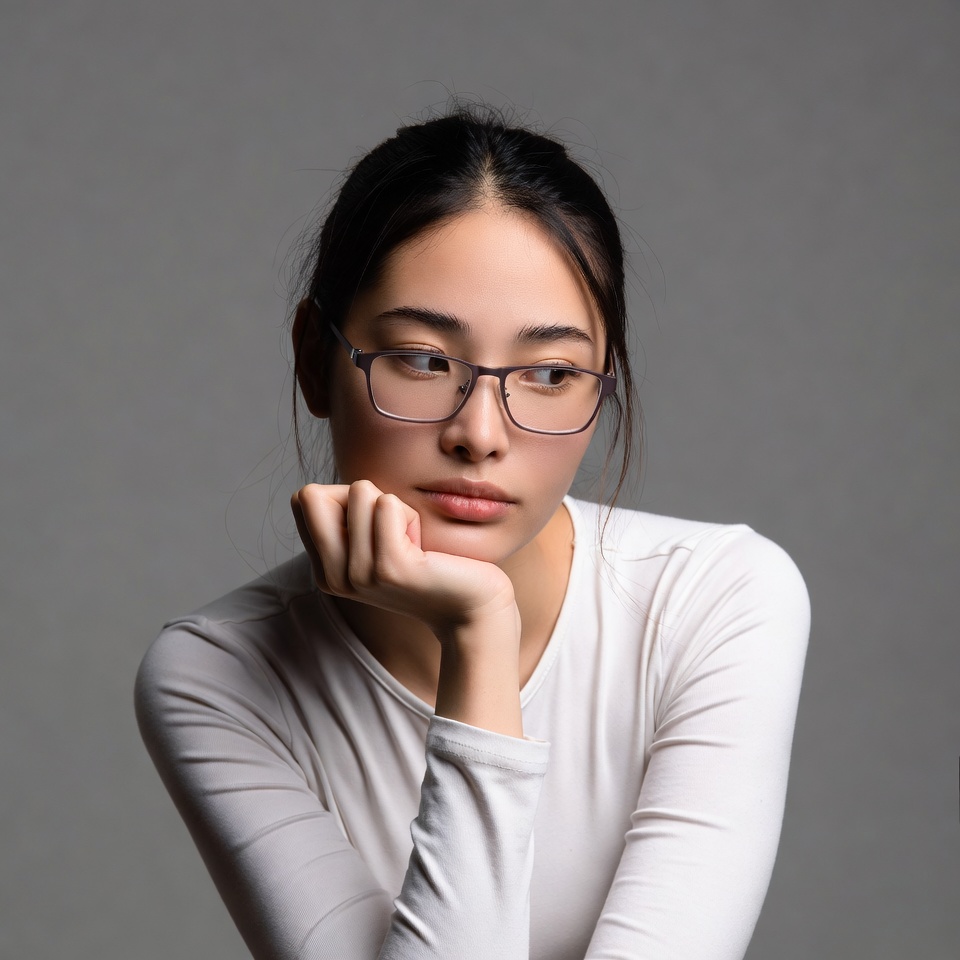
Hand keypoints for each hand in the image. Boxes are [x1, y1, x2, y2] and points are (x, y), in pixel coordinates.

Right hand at [290, 481, 517, 642]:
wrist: (471, 606)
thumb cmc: (429, 562)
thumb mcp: (375, 540)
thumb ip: (345, 518)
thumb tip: (312, 492)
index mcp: (325, 570)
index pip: (305, 499)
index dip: (343, 497)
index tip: (376, 529)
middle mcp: (334, 578)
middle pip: (315, 494)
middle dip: (361, 497)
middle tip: (392, 533)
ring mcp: (358, 575)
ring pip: (359, 492)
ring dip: (396, 508)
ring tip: (412, 544)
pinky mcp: (389, 568)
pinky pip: (387, 504)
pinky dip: (410, 514)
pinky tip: (422, 548)